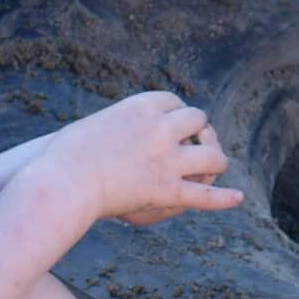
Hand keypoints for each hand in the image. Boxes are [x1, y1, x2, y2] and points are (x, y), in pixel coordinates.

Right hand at [39, 91, 243, 227]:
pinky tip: (238, 198)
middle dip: (200, 131)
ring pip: (211, 156)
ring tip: (216, 166)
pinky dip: (223, 198)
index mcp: (142, 106)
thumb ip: (119, 125)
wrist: (61, 182)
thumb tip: (123, 130)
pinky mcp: (167, 189)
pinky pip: (204, 195)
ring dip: (216, 160)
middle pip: (197, 120)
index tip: (176, 121)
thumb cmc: (64, 156)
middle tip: (199, 141)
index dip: (177, 112)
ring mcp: (168, 159)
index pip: (173, 101)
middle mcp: (162, 127)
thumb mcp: (95, 126)